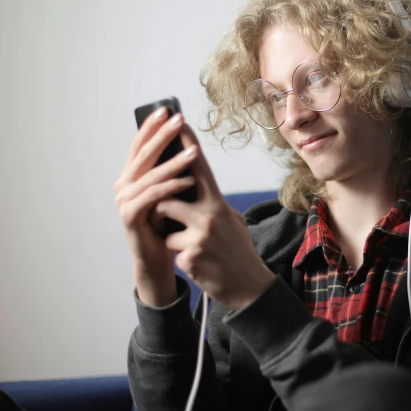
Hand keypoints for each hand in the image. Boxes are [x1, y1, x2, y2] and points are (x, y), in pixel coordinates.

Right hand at [114, 108, 198, 305]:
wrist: (157, 257)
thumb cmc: (165, 222)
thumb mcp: (169, 192)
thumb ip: (170, 171)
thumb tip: (187, 143)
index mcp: (131, 175)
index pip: (140, 145)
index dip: (151, 127)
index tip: (166, 110)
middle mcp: (123, 184)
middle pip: (143, 154)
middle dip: (162, 136)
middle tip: (178, 120)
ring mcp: (124, 201)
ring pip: (150, 175)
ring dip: (173, 162)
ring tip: (193, 152)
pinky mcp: (130, 217)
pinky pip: (151, 197)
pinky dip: (170, 187)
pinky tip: (187, 181)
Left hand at [155, 124, 275, 310]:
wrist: (249, 287)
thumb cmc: (237, 251)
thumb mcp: (232, 220)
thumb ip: (210, 203)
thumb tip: (191, 186)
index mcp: (218, 203)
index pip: (199, 168)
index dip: (186, 144)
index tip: (176, 123)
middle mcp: (210, 215)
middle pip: (168, 194)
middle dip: (161, 202)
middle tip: (164, 211)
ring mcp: (200, 236)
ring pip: (163, 222)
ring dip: (168, 233)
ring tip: (187, 243)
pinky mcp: (190, 256)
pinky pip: (169, 248)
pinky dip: (178, 255)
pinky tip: (197, 264)